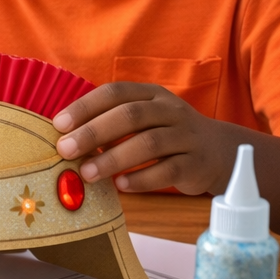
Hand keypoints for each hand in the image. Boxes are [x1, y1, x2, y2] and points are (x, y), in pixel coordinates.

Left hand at [54, 83, 240, 193]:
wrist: (221, 152)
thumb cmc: (166, 135)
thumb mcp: (144, 120)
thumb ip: (110, 125)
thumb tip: (65, 141)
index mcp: (151, 94)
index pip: (115, 92)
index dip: (85, 106)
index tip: (59, 124)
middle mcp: (171, 110)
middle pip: (130, 115)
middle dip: (93, 132)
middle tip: (65, 150)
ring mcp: (187, 136)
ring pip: (149, 143)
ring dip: (113, 159)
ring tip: (87, 173)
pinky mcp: (198, 163)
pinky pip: (169, 170)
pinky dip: (142, 179)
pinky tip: (121, 186)